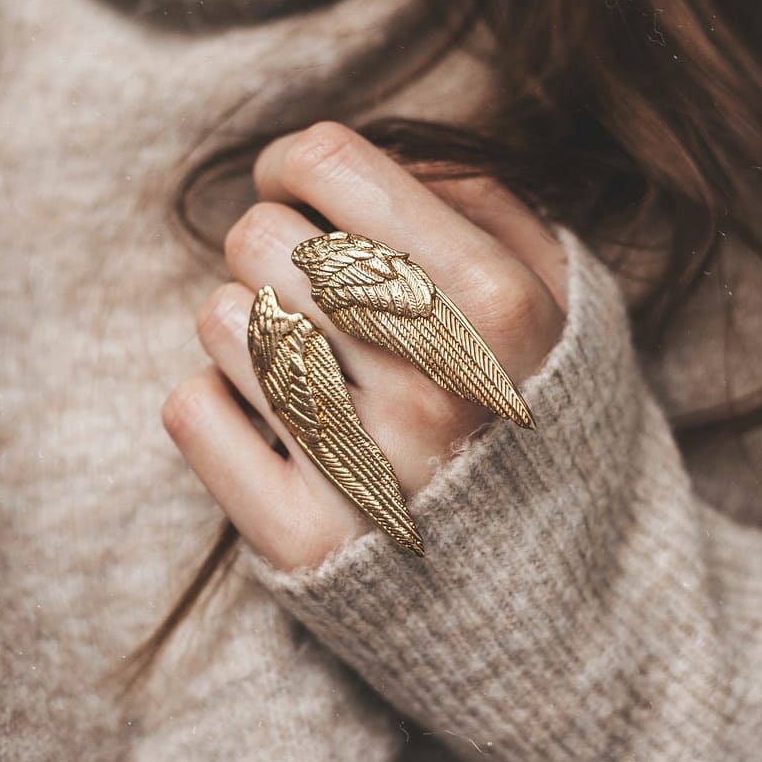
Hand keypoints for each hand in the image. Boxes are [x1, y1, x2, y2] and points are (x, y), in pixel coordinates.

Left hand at [162, 122, 568, 569]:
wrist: (567, 608)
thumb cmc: (551, 425)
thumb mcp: (568, 297)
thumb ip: (487, 203)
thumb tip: (384, 153)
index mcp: (499, 308)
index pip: (330, 163)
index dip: (295, 162)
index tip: (301, 194)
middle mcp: (433, 384)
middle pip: (259, 236)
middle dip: (272, 247)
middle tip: (311, 292)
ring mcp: (366, 469)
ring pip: (220, 318)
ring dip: (249, 325)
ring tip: (308, 362)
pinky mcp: (301, 542)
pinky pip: (193, 410)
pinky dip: (219, 401)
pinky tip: (277, 422)